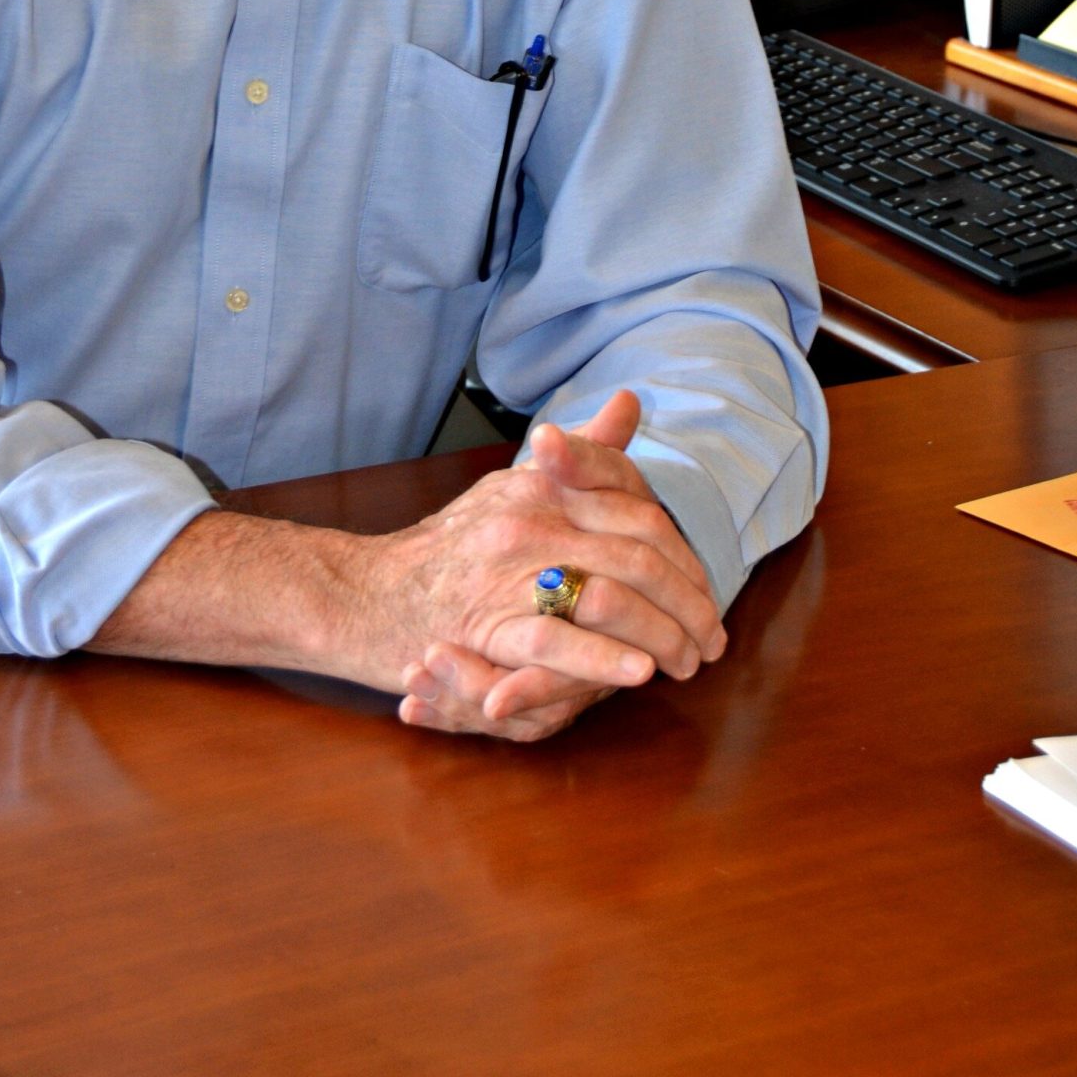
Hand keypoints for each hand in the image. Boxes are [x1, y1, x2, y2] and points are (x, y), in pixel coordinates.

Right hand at [394, 389, 723, 741]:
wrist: (366, 593)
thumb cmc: (449, 547)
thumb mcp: (516, 486)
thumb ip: (582, 454)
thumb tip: (630, 403)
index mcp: (542, 485)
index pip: (640, 511)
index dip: (686, 556)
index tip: (708, 593)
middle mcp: (529, 520)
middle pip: (637, 556)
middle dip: (687, 603)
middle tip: (710, 641)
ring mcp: (505, 573)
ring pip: (607, 597)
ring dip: (660, 636)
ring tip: (686, 663)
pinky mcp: (482, 625)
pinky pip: (552, 641)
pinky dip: (600, 659)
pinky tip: (636, 673)